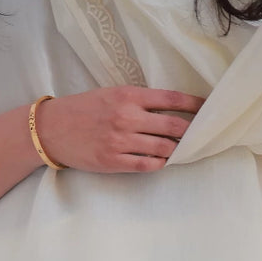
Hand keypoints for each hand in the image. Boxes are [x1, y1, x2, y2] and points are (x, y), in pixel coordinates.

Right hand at [33, 86, 204, 173]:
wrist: (53, 129)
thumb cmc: (84, 110)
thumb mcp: (111, 94)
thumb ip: (138, 101)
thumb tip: (168, 110)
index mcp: (128, 95)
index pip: (171, 99)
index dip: (194, 104)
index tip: (207, 108)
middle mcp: (127, 117)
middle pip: (172, 126)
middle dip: (190, 131)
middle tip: (199, 134)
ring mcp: (121, 141)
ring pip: (163, 148)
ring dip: (175, 149)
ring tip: (181, 149)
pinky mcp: (114, 161)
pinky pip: (147, 165)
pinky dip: (159, 163)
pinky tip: (162, 160)